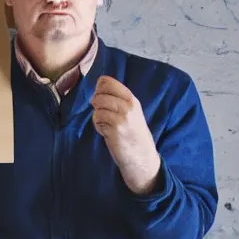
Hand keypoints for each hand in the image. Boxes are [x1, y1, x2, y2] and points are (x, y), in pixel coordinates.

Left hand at [91, 76, 160, 193]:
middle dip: (96, 104)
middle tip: (104, 114)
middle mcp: (128, 106)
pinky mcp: (115, 129)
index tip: (101, 97)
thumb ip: (118, 100)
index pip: (107, 81)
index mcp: (131, 99)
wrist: (142, 158)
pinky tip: (107, 132)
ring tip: (106, 125)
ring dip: (98, 116)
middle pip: (99, 94)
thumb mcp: (131, 112)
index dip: (99, 89)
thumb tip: (97, 88)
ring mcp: (122, 117)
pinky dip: (98, 126)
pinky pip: (97, 119)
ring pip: (97, 107)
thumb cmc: (134, 134)